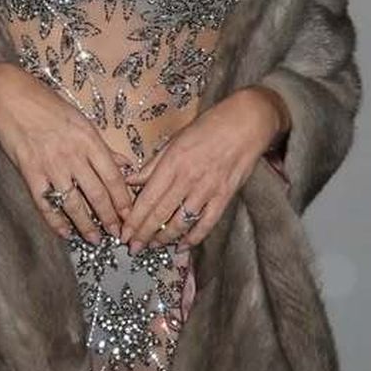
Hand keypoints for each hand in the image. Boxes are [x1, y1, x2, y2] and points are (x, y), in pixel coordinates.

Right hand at [0, 66, 132, 243]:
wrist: (10, 98)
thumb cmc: (47, 106)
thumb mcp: (82, 121)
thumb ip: (103, 147)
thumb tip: (127, 166)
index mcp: (90, 140)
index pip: (113, 177)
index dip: (124, 200)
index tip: (131, 216)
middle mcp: (73, 155)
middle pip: (98, 194)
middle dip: (109, 218)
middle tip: (117, 233)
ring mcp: (51, 166)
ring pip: (74, 203)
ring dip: (86, 225)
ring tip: (94, 239)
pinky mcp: (30, 174)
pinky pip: (46, 204)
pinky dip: (55, 221)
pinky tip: (64, 233)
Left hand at [119, 89, 286, 250]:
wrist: (247, 122)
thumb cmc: (209, 126)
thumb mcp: (175, 140)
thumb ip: (153, 164)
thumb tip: (130, 180)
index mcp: (172, 162)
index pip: (147, 198)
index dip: (134, 220)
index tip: (124, 233)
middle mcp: (188, 178)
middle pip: (160, 214)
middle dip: (144, 234)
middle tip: (133, 248)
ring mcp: (208, 189)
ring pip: (181, 222)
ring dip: (165, 238)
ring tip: (153, 247)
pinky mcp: (225, 196)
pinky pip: (206, 223)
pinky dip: (194, 238)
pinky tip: (182, 247)